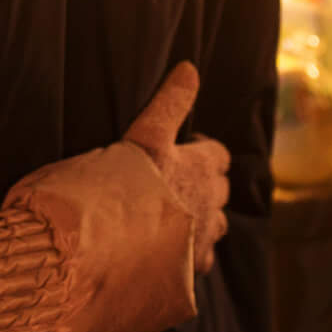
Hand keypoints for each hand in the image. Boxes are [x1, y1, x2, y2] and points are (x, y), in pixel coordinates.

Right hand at [122, 62, 229, 275]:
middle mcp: (206, 202)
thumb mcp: (145, 132)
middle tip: (178, 176)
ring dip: (205, 215)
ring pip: (217, 223)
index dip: (204, 149)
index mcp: (198, 168)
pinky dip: (195, 249)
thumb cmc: (124, 181)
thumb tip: (190, 67)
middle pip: (221, 188)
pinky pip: (203, 257)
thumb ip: (170, 100)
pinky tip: (176, 248)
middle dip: (208, 181)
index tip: (184, 146)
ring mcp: (200, 235)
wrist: (110, 237)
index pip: (218, 154)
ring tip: (179, 211)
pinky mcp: (189, 264)